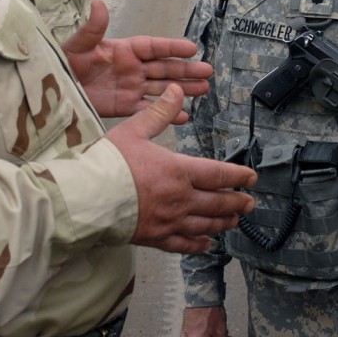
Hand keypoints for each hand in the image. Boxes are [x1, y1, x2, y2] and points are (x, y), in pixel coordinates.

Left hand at [64, 0, 212, 120]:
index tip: (192, 48)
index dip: (172, 47)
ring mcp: (129, 88)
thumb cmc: (63, 62)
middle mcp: (131, 68)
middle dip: (186, 70)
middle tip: (207, 72)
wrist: (51, 91)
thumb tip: (98, 3)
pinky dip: (166, 113)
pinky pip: (148, 110)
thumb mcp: (77, 45)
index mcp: (123, 49)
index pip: (153, 47)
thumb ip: (92, 28)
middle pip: (164, 68)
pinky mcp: (123, 107)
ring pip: (162, 88)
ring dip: (182, 89)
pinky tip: (184, 115)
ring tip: (203, 91)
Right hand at [106, 83, 256, 254]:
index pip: (218, 174)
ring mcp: (169, 221)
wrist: (86, 198)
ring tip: (235, 221)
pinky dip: (198, 245)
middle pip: (218, 203)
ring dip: (223, 222)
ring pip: (205, 225)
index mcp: (178, 171)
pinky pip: (183, 244)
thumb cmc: (108, 163)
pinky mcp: (155, 237)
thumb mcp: (133, 130)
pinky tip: (206, 244)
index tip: (251, 177)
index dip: (238, 176)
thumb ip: (158, 113)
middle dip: (237, 202)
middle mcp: (180, 199)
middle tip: (249, 203)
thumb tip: (175, 91)